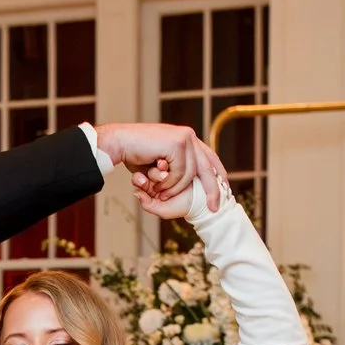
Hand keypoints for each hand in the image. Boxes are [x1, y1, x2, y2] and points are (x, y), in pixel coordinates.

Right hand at [92, 123, 226, 211]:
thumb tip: (188, 180)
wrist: (121, 142)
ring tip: (160, 191)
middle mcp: (189, 136)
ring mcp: (184, 139)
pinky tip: (157, 182)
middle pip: (207, 167)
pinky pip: (179, 173)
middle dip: (213, 189)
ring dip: (174, 188)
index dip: (218, 175)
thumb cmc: (136, 154)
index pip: (210, 158)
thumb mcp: (160, 163)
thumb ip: (174, 169)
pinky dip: (168, 183)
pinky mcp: (177, 144)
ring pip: (189, 174)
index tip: (224, 191)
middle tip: (215, 207)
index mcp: (187, 138)